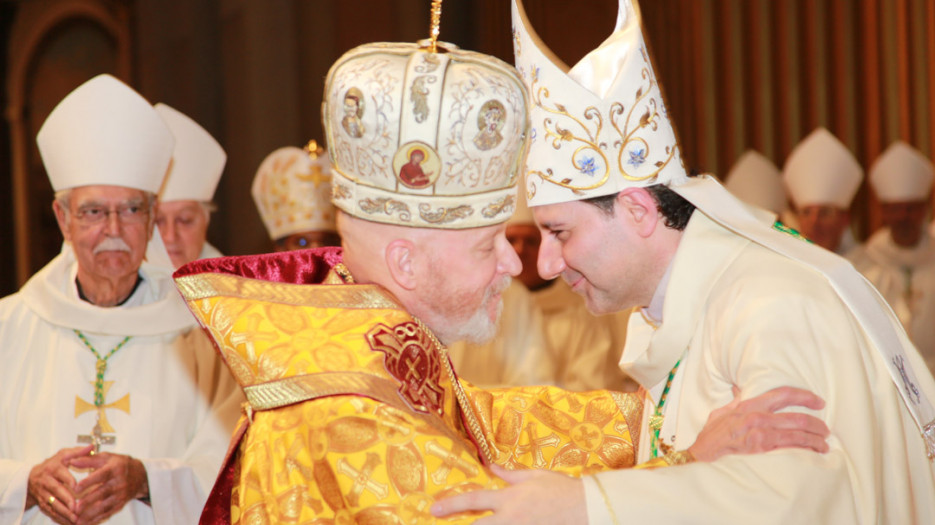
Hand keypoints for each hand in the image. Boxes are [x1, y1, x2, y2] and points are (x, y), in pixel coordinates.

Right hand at [27, 445, 88, 523]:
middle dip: (66, 500)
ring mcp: (43, 493)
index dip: (68, 480)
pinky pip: (50, 512)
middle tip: (75, 507)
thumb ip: (78, 452)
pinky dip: (59, 518)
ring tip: (74, 518)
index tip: (76, 487)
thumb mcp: (64, 454)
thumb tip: (92, 447)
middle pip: (56, 491)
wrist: (32, 477)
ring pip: (52, 504)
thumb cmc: (53, 464)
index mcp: (53, 468)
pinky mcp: (42, 503)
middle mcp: (46, 481)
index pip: (60, 474)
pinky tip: (70, 523)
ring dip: (63, 512)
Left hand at [69, 452, 147, 524]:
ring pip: (105, 506)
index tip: (76, 488)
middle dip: (89, 501)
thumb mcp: (107, 457)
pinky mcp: (121, 504)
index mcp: (114, 469)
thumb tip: (71, 461)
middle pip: (103, 492)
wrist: (140, 475)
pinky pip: (108, 513)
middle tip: (76, 508)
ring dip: (91, 514)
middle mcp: (119, 482)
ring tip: (78, 520)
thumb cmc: (121, 465)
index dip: (89, 482)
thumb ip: (88, 459)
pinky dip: (97, 519)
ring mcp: (121, 494)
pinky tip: (87, 523)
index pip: (101, 475)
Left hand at [431, 465, 583, 523]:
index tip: (434, 509)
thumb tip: (491, 466)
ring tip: (478, 523)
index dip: (451, 505)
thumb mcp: (535, 476)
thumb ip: (510, 474)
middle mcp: (511, 518)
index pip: (474, 500)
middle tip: (446, 519)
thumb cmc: (562, 489)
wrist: (588, 508)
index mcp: (510, 498)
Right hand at [689, 385, 829, 461]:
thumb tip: (738, 388)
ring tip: (824, 443)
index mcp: (749, 405)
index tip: (818, 401)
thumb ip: (735, 401)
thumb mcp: (721, 413)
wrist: (702, 456)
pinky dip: (808, 450)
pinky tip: (815, 453)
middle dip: (817, 423)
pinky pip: (792, 448)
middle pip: (797, 416)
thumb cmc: (711, 437)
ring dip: (816, 439)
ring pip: (798, 433)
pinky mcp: (763, 450)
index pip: (782, 394)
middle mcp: (757, 417)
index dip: (804, 396)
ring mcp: (760, 434)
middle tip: (826, 429)